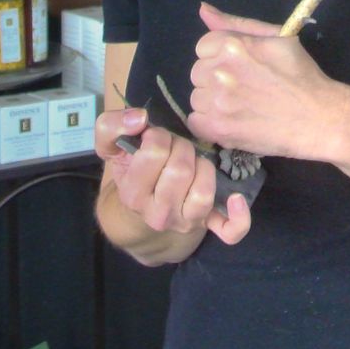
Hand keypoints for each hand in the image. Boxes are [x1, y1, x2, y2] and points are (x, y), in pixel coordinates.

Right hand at [95, 105, 251, 245]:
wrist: (139, 205)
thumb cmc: (131, 169)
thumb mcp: (111, 146)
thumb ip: (111, 126)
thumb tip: (140, 118)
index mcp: (133, 194)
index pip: (154, 152)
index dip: (158, 137)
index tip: (154, 140)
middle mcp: (158, 214)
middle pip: (181, 169)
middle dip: (181, 147)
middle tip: (174, 148)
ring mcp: (184, 222)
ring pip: (204, 190)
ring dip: (203, 166)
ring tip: (193, 161)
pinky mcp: (207, 224)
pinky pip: (229, 230)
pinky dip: (238, 218)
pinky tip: (236, 199)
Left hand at [189, 1, 349, 162]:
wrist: (317, 116)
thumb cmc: (299, 73)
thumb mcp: (276, 37)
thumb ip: (236, 23)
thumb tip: (202, 9)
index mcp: (233, 45)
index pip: (203, 46)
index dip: (220, 57)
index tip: (239, 66)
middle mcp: (221, 71)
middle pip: (197, 72)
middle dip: (216, 78)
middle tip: (243, 87)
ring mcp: (218, 102)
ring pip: (196, 98)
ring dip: (212, 102)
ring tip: (240, 105)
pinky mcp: (218, 129)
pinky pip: (195, 122)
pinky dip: (209, 123)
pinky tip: (231, 121)